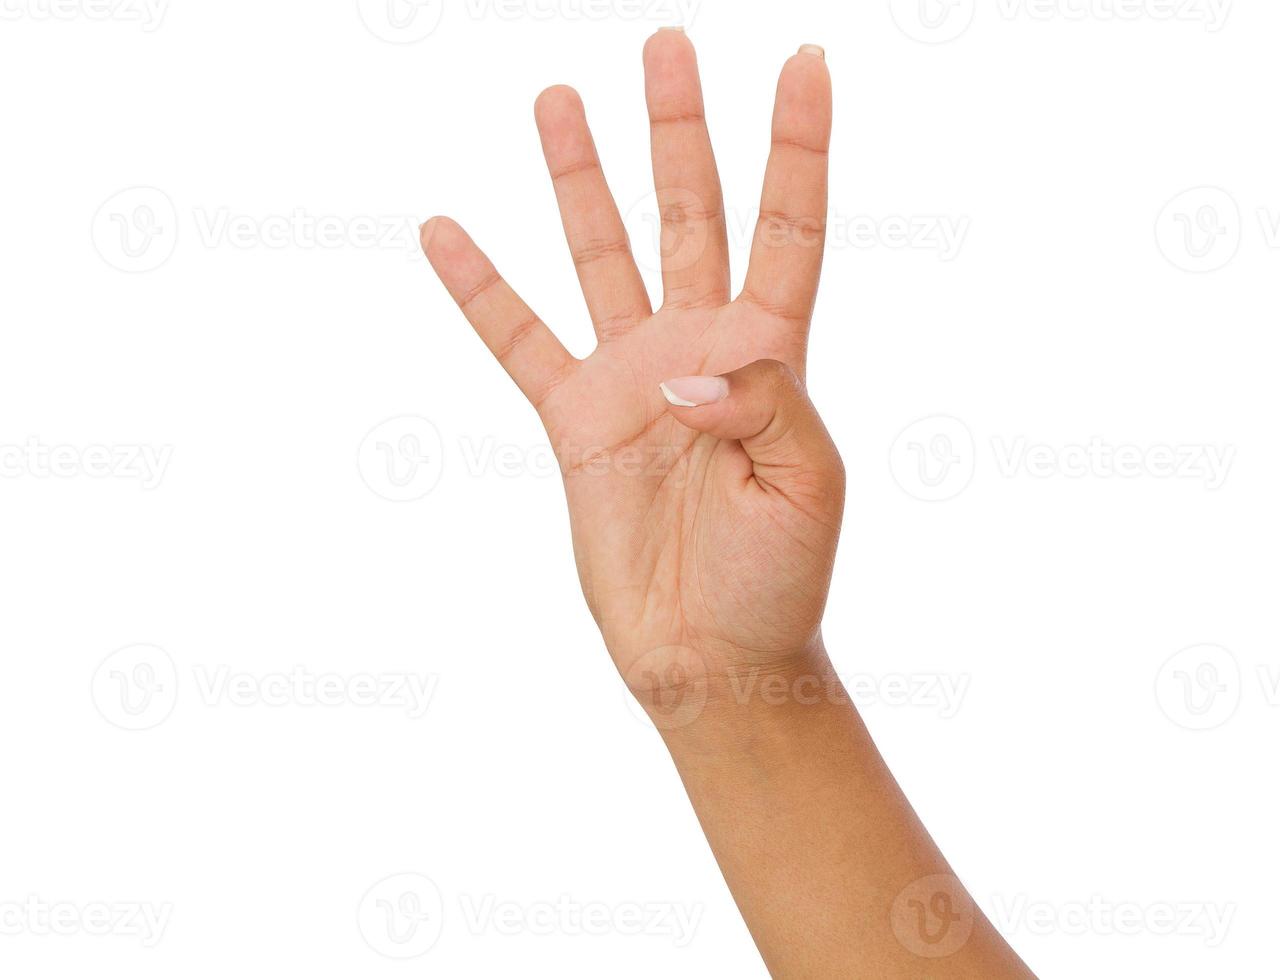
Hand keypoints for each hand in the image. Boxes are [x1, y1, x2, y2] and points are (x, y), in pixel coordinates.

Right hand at [421, 31, 840, 710]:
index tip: (806, 62)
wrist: (712, 653)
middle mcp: (699, 347)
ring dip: (582, 179)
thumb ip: (759, 403)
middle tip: (666, 46)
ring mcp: (632, 377)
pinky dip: (481, 290)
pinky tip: (447, 233)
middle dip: (678, 130)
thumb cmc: (779, 577)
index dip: (799, 146)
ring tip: (560, 100)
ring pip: (601, 254)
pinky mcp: (574, 421)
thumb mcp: (806, 486)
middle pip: (690, 213)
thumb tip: (679, 369)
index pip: (788, 226)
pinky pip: (518, 341)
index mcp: (770, 354)